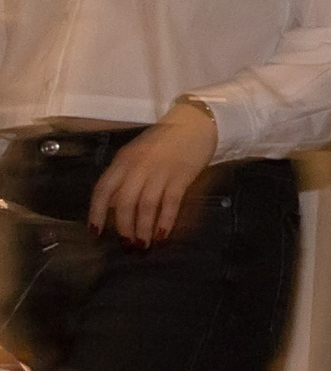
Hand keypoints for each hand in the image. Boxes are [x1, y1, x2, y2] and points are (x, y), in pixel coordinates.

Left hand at [90, 101, 217, 244]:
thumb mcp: (137, 155)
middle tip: (127, 246)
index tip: (95, 234)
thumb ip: (125, 177)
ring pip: (146, 205)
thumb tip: (114, 207)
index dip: (97, 213)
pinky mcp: (181, 176)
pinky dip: (166, 221)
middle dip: (124, 227)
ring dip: (144, 229)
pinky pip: (171, 202)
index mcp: (123, 161)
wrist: (195, 124)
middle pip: (125, 202)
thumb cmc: (164, 142)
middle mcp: (138, 166)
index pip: (103, 190)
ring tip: (144, 246)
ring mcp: (160, 171)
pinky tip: (163, 236)